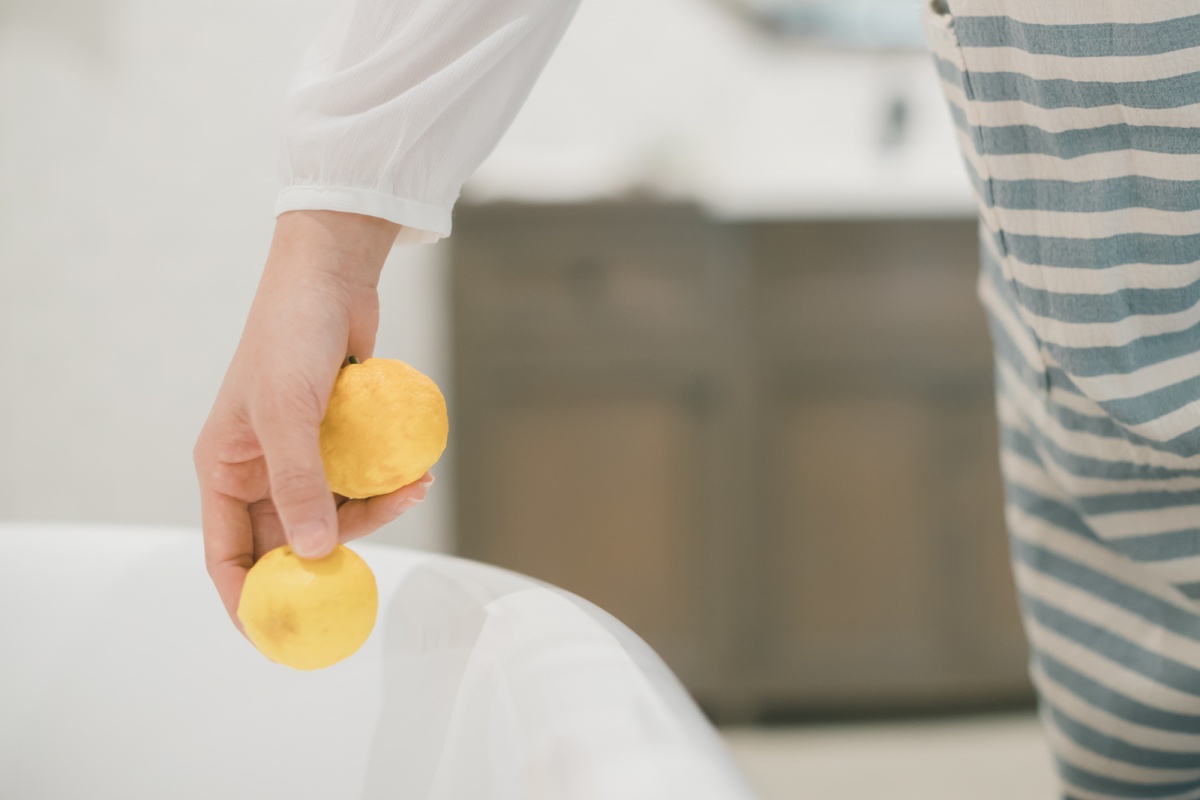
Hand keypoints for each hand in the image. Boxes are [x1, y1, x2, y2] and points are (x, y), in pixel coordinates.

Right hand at [194, 210, 431, 627]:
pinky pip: (362, 481)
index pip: (228, 555)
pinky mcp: (340, 440)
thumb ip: (299, 485)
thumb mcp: (288, 414)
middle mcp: (262, 469)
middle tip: (376, 572)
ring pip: (337, 513)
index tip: (282, 635)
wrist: (332, 278)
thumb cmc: (291, 335)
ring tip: (415, 487)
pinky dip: (387, 483)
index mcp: (227, 469)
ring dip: (375, 511)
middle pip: (292, 540)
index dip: (249, 600)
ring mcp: (304, 456)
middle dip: (333, 557)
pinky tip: (417, 470)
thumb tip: (311, 553)